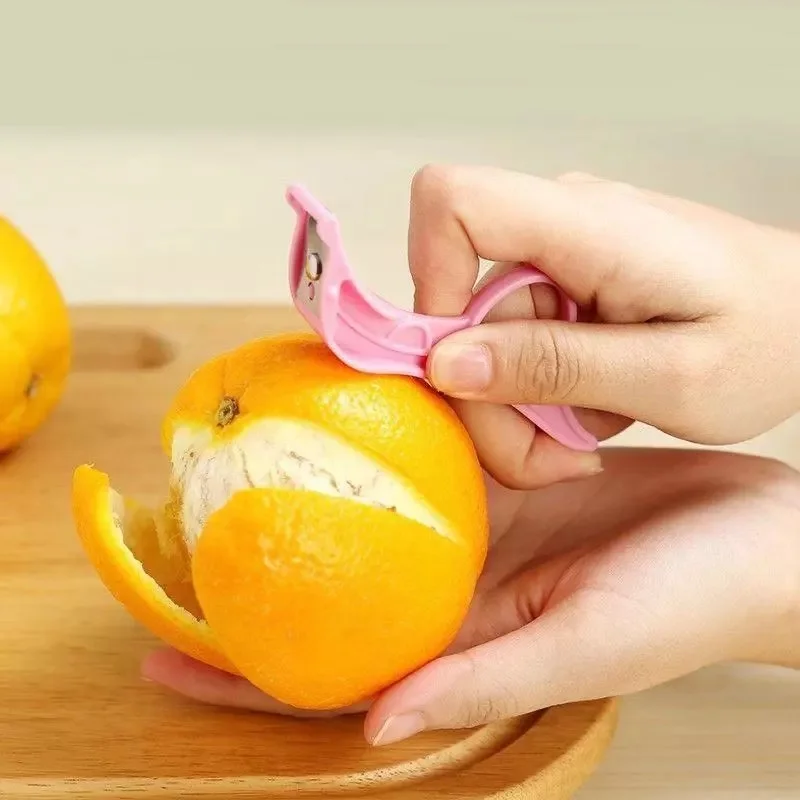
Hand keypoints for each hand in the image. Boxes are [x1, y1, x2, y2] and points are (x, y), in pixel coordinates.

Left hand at [140, 449, 799, 743]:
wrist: (762, 529)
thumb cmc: (693, 602)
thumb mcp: (586, 649)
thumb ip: (482, 680)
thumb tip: (374, 724)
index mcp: (465, 640)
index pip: (334, 667)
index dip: (244, 675)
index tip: (161, 657)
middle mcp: (458, 582)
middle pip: (335, 582)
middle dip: (260, 568)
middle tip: (180, 540)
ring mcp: (478, 523)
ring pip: (376, 505)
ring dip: (316, 488)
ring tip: (244, 462)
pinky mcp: (505, 472)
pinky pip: (427, 450)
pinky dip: (384, 435)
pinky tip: (344, 407)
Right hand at [407, 164, 799, 486]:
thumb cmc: (770, 342)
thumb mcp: (671, 377)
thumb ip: (555, 365)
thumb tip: (447, 363)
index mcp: (588, 226)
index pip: (452, 203)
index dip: (428, 283)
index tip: (459, 368)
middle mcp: (560, 224)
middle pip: (459, 305)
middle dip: (488, 398)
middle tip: (550, 455)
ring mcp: (558, 252)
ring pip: (482, 336)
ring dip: (519, 405)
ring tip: (584, 437)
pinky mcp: (563, 280)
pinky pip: (513, 339)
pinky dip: (537, 390)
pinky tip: (589, 408)